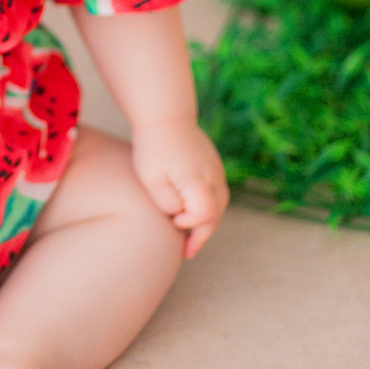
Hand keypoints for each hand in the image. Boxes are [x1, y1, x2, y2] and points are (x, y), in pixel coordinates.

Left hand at [130, 117, 227, 257]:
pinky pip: (215, 193)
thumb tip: (179, 217)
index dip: (190, 226)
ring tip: (189, 237)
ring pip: (218, 205)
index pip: (205, 215)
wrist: (164, 116)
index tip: (172, 223)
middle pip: (215, 215)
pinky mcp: (213, 165)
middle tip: (186, 252)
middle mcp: (214, 177)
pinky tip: (191, 213)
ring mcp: (216, 170)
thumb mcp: (151, 179)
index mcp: (199, 181)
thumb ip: (167, 203)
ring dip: (205, 222)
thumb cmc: (153, 148)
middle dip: (201, 235)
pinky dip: (206, 207)